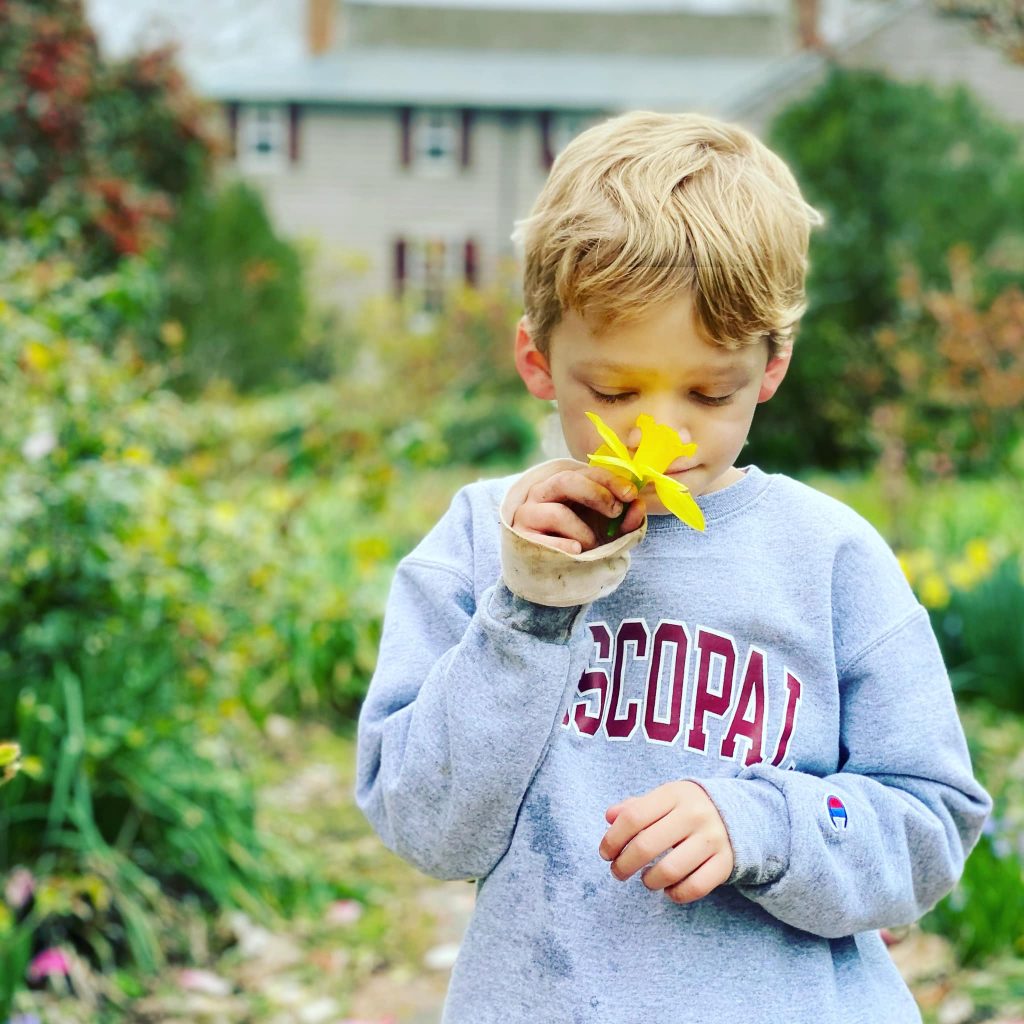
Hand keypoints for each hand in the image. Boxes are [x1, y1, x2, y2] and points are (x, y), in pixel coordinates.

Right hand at [510, 465, 644, 553]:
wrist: (548, 568)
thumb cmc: (580, 540)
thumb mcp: (605, 528)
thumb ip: (624, 519)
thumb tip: (639, 505)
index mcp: (563, 483)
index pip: (586, 471)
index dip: (610, 480)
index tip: (630, 494)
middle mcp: (542, 493)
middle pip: (566, 481)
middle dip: (595, 494)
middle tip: (615, 512)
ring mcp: (527, 514)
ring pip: (557, 513)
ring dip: (583, 531)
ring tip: (592, 545)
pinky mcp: (521, 537)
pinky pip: (545, 542)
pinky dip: (565, 547)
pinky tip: (576, 552)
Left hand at [599, 781, 734, 904]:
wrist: (736, 813)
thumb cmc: (686, 808)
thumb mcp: (663, 799)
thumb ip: (635, 807)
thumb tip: (609, 816)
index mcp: (673, 794)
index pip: (633, 817)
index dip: (613, 839)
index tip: (605, 853)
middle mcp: (694, 814)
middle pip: (646, 846)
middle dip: (623, 865)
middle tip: (618, 872)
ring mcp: (712, 839)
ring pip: (669, 871)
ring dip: (649, 882)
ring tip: (646, 879)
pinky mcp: (725, 862)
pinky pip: (695, 887)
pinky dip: (676, 894)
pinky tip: (669, 889)